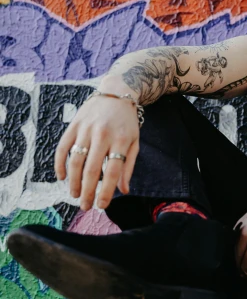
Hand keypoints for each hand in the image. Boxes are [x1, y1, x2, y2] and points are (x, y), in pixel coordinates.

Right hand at [54, 91, 140, 210]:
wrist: (115, 92)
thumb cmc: (127, 122)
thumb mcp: (134, 142)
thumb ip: (128, 166)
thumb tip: (123, 190)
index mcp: (121, 141)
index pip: (112, 172)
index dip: (106, 191)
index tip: (101, 206)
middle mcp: (102, 135)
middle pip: (92, 170)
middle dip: (88, 191)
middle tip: (85, 206)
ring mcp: (86, 129)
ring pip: (76, 160)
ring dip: (73, 181)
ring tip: (75, 195)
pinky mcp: (73, 124)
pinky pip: (63, 147)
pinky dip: (60, 163)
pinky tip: (62, 177)